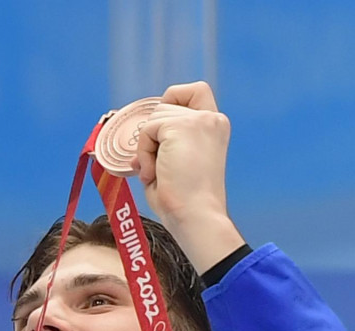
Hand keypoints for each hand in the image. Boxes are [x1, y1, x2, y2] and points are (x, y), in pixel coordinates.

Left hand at [130, 82, 244, 271]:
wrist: (195, 216)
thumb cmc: (184, 200)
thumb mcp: (176, 162)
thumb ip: (166, 141)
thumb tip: (139, 137)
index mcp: (215, 126)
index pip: (194, 91)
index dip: (173, 102)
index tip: (163, 134)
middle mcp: (212, 118)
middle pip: (164, 104)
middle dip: (152, 135)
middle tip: (157, 167)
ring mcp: (199, 120)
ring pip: (153, 118)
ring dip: (147, 148)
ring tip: (158, 174)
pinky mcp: (183, 127)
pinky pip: (147, 131)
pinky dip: (144, 153)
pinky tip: (154, 173)